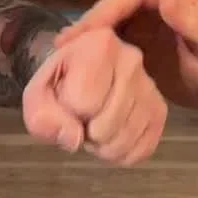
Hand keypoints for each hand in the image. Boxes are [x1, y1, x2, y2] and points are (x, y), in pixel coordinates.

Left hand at [22, 27, 167, 165]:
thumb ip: (42, 117)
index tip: (66, 98)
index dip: (67, 111)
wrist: (79, 77)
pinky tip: (110, 134)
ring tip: (94, 123)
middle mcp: (132, 59)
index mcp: (100, 44)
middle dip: (85, 132)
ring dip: (102, 146)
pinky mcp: (160, 111)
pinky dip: (121, 153)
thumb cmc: (58, 82)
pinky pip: (141, 150)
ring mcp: (151, 86)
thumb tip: (74, 138)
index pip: (82, 103)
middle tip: (80, 115)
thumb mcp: (36, 96)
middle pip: (105, 127)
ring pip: (123, 141)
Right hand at [55, 0, 197, 110]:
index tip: (86, 32)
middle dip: (91, 21)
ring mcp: (149, 19)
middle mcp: (160, 1)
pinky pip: (114, 37)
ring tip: (62, 53)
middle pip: (117, 3)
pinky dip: (96, 47)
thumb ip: (193, 22)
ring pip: (112, 19)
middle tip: (64, 46)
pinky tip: (77, 61)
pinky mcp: (141, 38)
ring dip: (88, 33)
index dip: (108, 8)